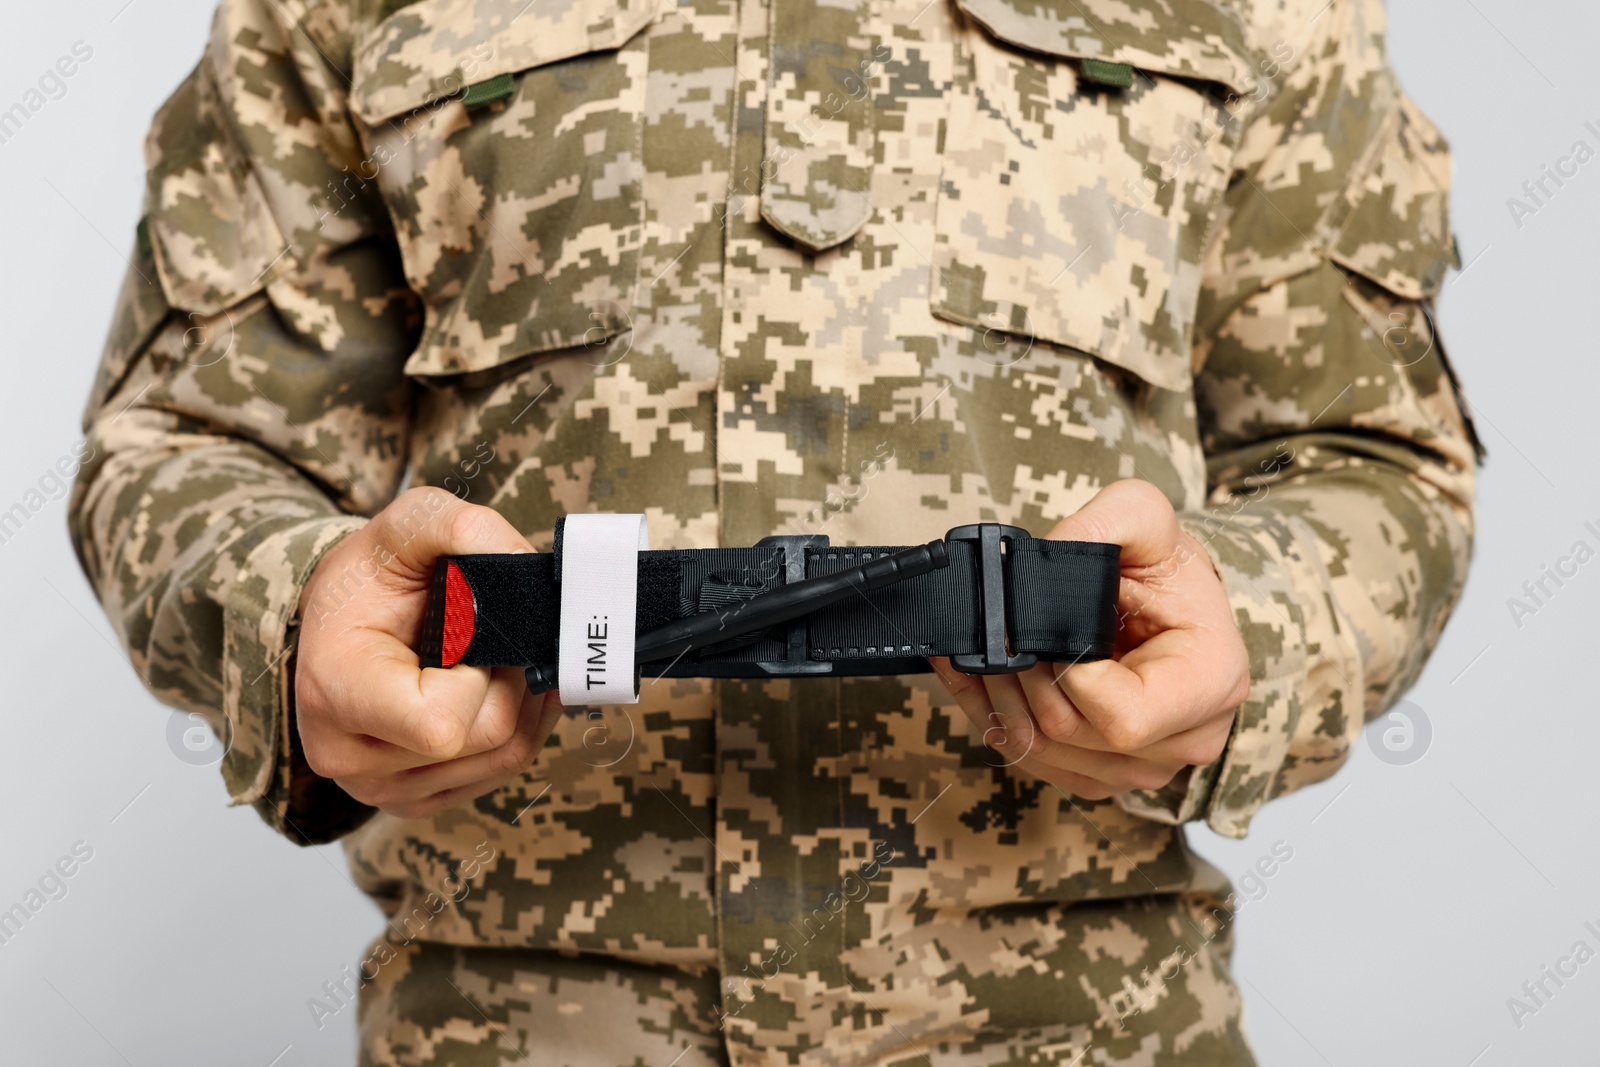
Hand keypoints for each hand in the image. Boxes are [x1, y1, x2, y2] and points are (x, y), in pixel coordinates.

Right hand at [294, 488, 563, 818]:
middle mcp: (351, 756)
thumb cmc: (368, 579)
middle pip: (488, 737)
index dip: (481, 672)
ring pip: (506, 759)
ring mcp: (382, 789)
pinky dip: (518, 726)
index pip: (442, 724)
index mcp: (336, 693)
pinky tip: (499, 686)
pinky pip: (500, 772)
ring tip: (499, 654)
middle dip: (513, 677)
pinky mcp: (414, 800)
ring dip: (525, 702)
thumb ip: (462, 528)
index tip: (468, 628)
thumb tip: (526, 563)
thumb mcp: (406, 525)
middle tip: (494, 635)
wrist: (339, 623)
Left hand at [931, 480, 1248, 800]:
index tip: (1036, 627)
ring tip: (979, 646)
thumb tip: (1043, 557)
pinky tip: (974, 672)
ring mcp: (1143, 766)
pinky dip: (991, 716)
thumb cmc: (1162, 565)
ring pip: (1041, 752)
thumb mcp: (1144, 517)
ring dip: (996, 698)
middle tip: (993, 627)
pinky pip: (1029, 760)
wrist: (1166, 600)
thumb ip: (1105, 522)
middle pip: (1073, 733)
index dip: (1065, 673)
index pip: (1123, 716)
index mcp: (1211, 682)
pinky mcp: (1101, 774)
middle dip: (1019, 676)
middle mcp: (1186, 738)